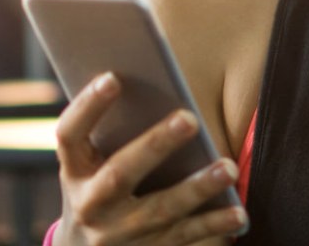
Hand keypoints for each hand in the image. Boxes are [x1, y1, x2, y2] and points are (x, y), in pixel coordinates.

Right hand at [53, 73, 247, 244]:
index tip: (113, 77)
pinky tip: (238, 212)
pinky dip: (212, 225)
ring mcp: (116, 234)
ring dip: (196, 188)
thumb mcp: (95, 165)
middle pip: (120, 174)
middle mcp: (89, 205)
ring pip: (159, 210)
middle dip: (155, 145)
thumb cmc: (104, 187)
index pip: (70, 136)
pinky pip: (182, 237)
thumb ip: (116, 132)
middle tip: (190, 118)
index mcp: (75, 172)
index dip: (88, 107)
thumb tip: (160, 82)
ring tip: (228, 167)